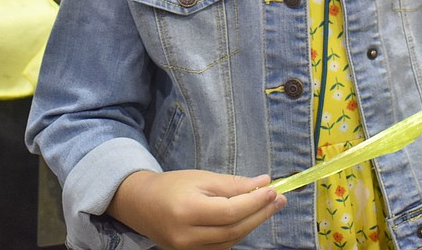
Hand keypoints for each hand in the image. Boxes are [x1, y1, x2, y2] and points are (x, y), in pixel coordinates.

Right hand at [108, 169, 286, 249]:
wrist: (141, 205)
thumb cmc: (172, 185)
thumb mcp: (201, 178)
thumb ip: (232, 184)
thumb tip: (262, 183)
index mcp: (188, 212)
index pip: (231, 212)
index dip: (255, 202)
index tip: (273, 189)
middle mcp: (187, 237)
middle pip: (233, 231)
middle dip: (260, 214)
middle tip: (280, 199)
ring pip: (230, 242)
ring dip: (252, 224)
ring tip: (269, 206)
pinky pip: (221, 247)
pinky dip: (238, 233)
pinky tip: (249, 218)